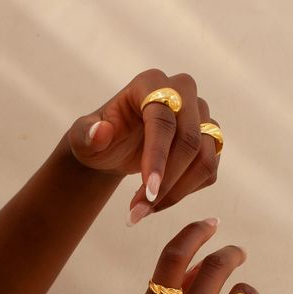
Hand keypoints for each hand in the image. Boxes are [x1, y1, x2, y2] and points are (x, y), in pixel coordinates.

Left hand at [68, 69, 219, 223]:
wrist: (113, 148)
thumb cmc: (97, 139)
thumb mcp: (81, 138)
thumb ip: (86, 134)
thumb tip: (101, 132)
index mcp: (150, 83)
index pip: (163, 119)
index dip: (158, 156)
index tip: (148, 191)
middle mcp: (182, 92)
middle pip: (190, 140)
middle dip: (167, 181)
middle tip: (141, 210)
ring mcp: (201, 115)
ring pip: (204, 158)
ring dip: (177, 192)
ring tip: (144, 210)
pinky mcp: (210, 139)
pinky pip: (209, 171)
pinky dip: (185, 192)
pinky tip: (158, 202)